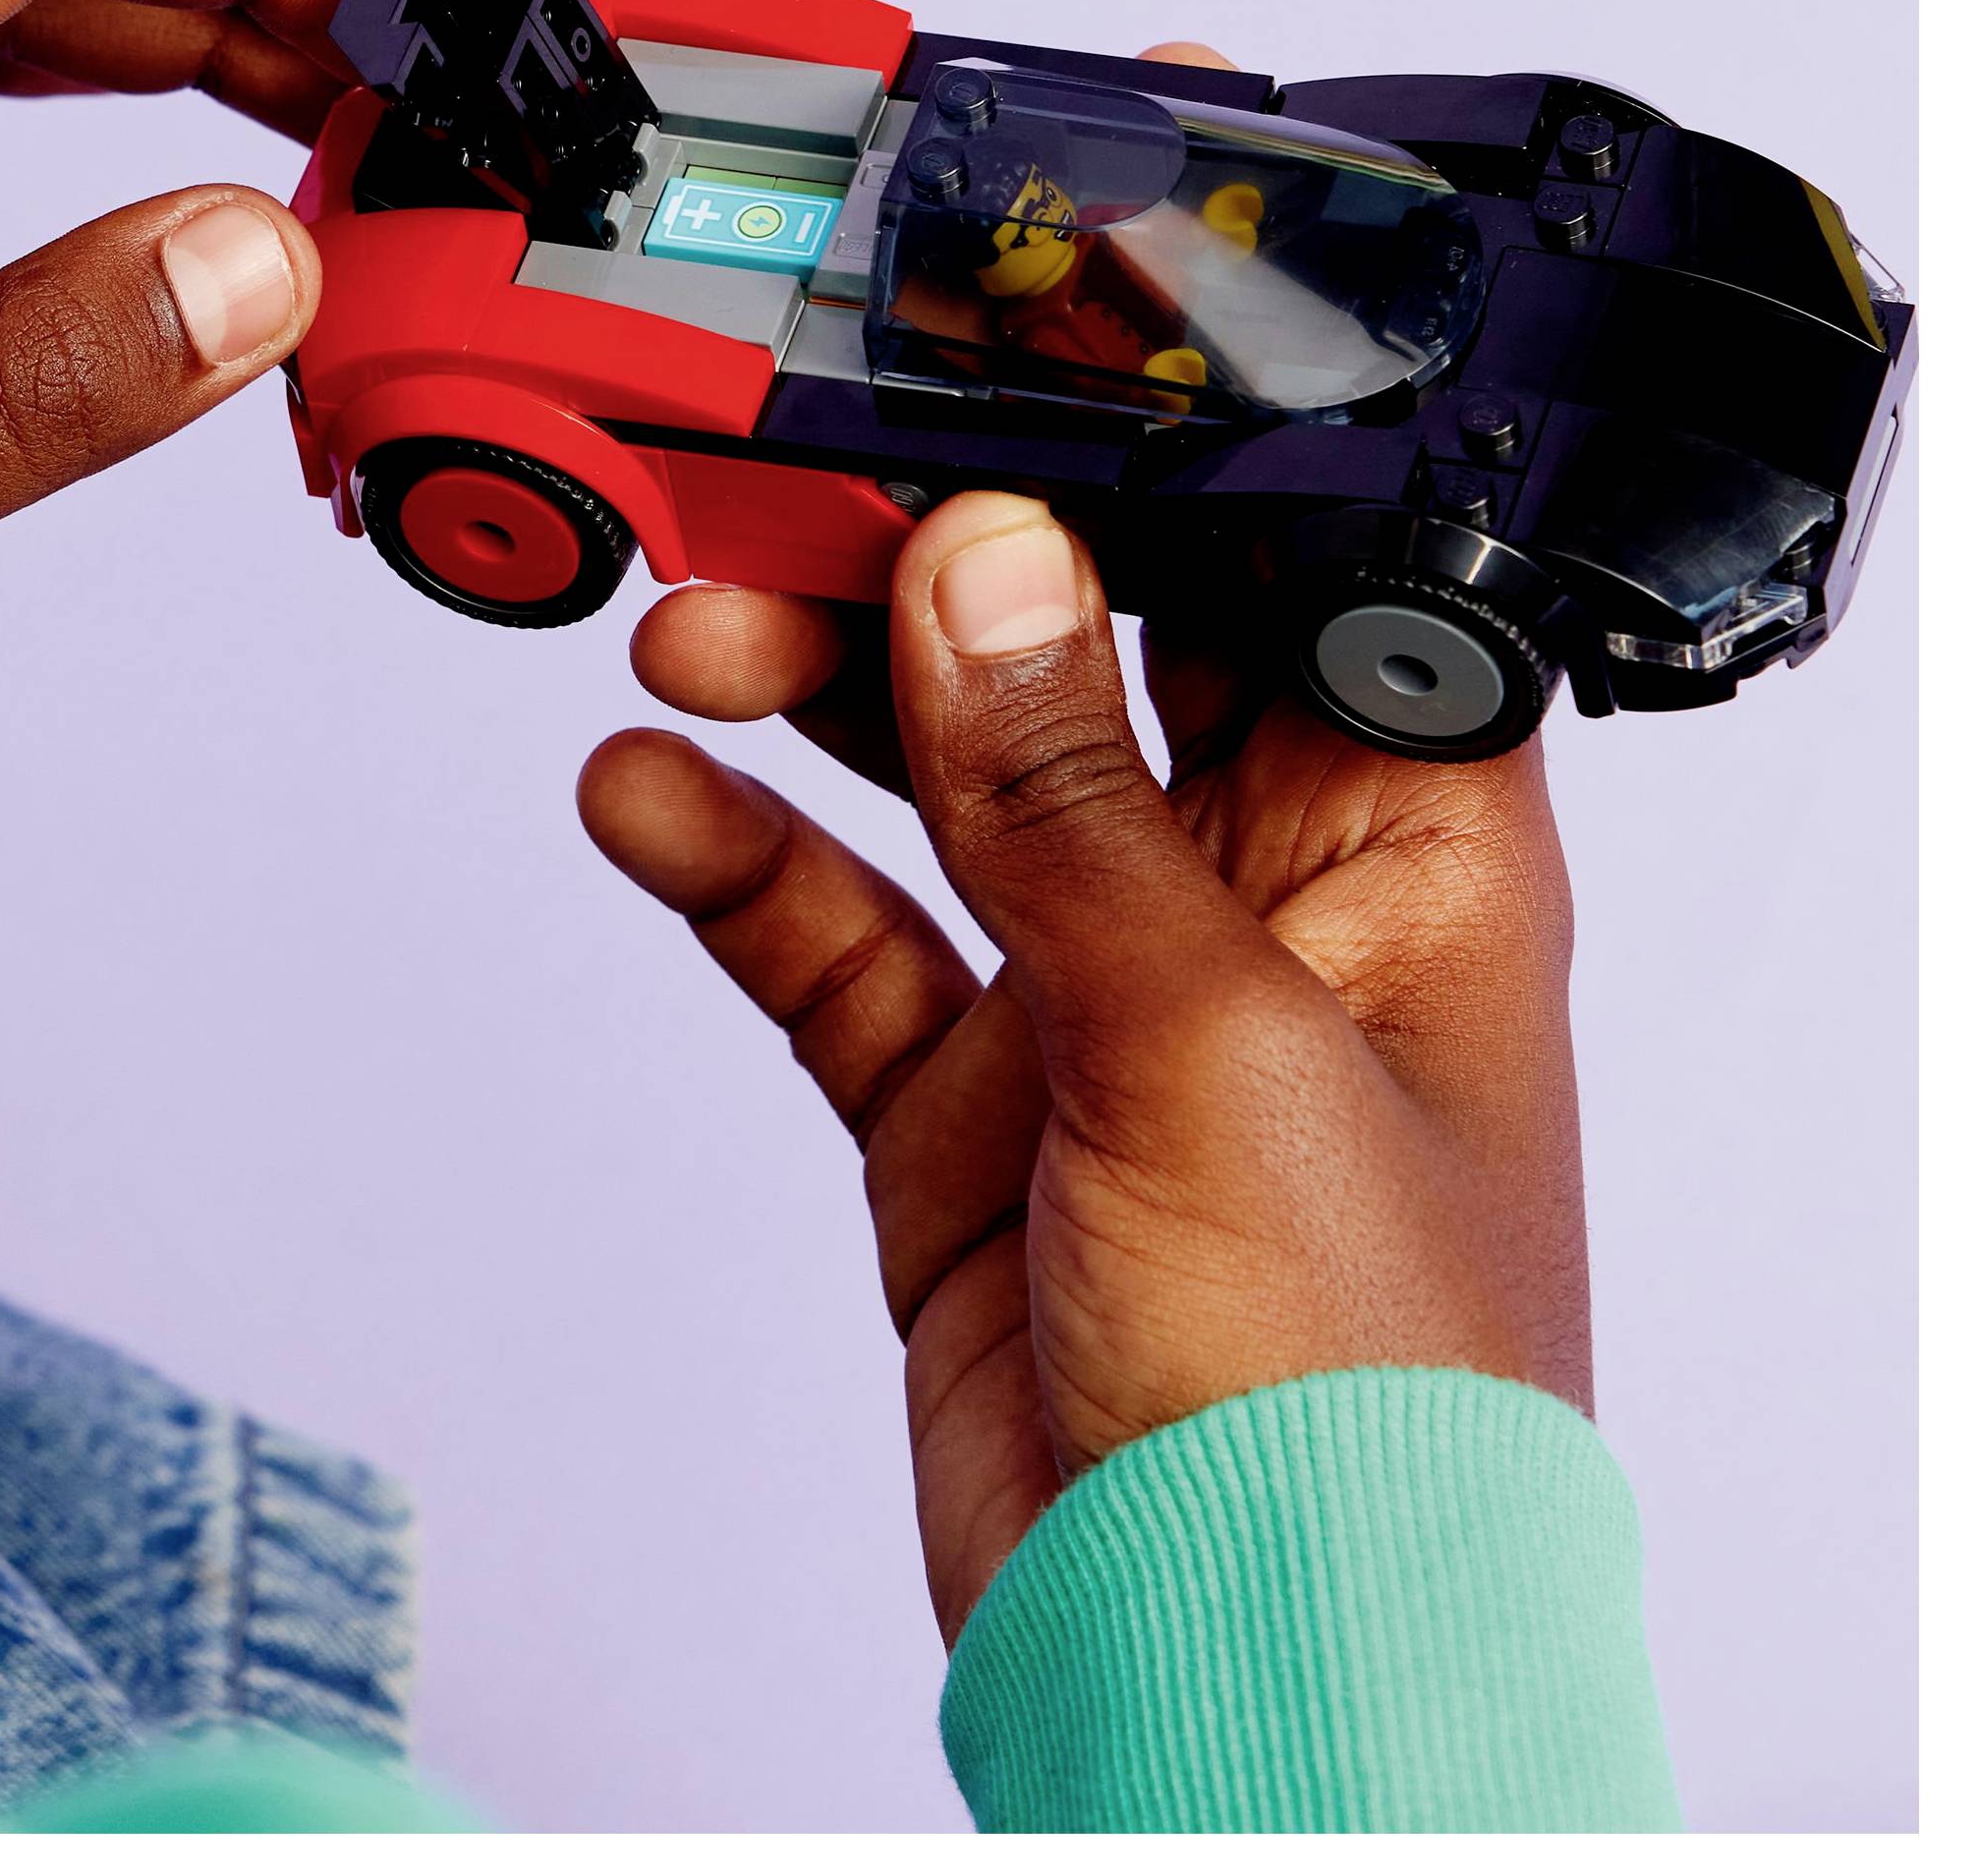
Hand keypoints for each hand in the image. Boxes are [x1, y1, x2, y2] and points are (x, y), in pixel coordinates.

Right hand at [581, 455, 1589, 1638]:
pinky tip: (649, 799)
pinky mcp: (962, 1111)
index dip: (1151, 469)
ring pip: (935, 786)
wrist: (1229, 1675)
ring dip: (809, 698)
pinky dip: (739, 866)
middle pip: (1077, 661)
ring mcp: (1092, 1007)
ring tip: (684, 635)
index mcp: (1398, 856)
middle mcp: (1249, 907)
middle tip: (772, 490)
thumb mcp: (1209, 1048)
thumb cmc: (1348, 1402)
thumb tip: (987, 560)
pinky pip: (835, 944)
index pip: (1285, 586)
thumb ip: (1073, 800)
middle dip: (929, 570)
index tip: (987, 372)